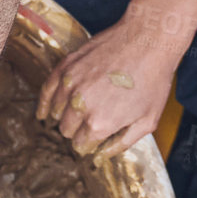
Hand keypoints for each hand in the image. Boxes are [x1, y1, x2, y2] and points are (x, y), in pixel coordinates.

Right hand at [36, 12, 184, 155]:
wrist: (148, 40)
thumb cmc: (153, 80)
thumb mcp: (147, 120)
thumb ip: (122, 143)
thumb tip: (101, 157)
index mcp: (100, 123)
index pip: (81, 145)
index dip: (88, 144)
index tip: (94, 140)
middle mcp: (81, 106)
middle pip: (67, 129)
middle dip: (77, 131)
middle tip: (91, 123)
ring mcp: (70, 84)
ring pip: (57, 112)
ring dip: (65, 116)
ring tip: (79, 112)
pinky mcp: (66, 66)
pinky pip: (47, 89)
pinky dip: (44, 103)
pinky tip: (43, 112)